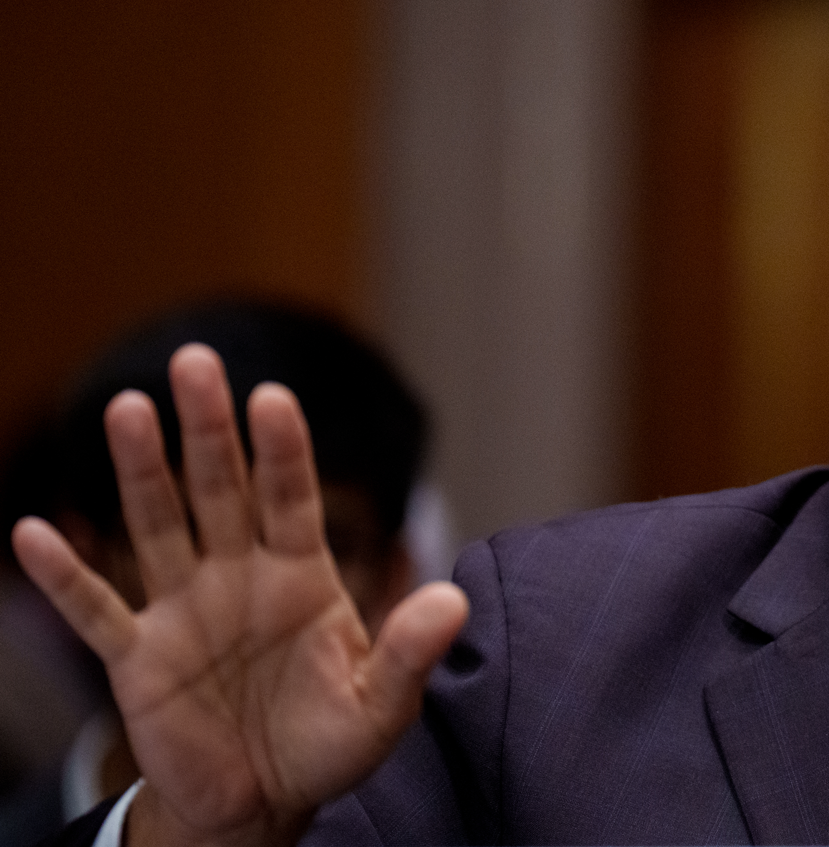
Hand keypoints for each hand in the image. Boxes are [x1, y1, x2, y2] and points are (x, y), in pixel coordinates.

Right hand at [10, 344, 468, 846]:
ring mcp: (185, 611)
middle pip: (221, 489)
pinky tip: (32, 532)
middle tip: (195, 360)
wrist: (265, 804)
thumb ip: (410, 652)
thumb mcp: (381, 705)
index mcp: (302, 576)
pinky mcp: (138, 659)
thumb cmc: (329, 744)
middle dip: (209, 429)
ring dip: (143, 471)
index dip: (283, 450)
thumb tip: (453, 601)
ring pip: (159, 526)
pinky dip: (66, 577)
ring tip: (129, 407)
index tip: (273, 396)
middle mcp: (239, 577)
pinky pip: (97, 610)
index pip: (292, 497)